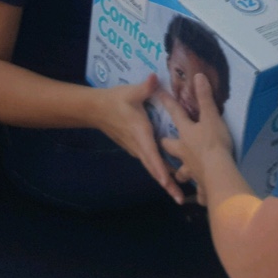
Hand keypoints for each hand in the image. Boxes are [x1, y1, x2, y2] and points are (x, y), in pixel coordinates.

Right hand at [93, 75, 184, 204]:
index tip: (168, 182)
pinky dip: (160, 171)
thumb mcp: (130, 92)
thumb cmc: (115, 100)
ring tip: (179, 195)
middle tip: (180, 199)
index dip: (159, 168)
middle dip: (166, 184)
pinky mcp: (137, 148)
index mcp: (140, 133)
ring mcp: (137, 149)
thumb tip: (154, 78)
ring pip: (153, 167)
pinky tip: (172, 177)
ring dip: (165, 180)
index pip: (151, 154)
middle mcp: (139, 145)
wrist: (97, 109)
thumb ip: (145, 87)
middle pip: (154, 168)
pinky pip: (150, 162)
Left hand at [158, 73, 234, 206]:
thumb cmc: (213, 142)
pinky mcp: (200, 183)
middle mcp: (183, 152)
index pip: (174, 115)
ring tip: (181, 175)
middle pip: (169, 149)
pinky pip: (199, 189)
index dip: (167, 104)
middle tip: (163, 144)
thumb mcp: (211, 117)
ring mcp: (190, 169)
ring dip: (180, 174)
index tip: (158, 95)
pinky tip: (201, 197)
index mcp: (184, 134)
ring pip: (181, 172)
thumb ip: (205, 98)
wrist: (217, 172)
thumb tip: (198, 76)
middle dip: (165, 146)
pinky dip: (200, 193)